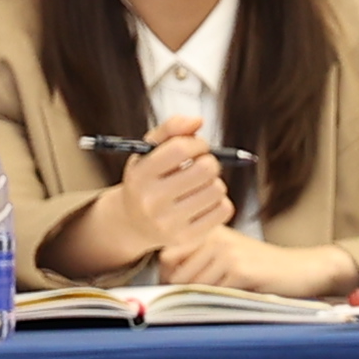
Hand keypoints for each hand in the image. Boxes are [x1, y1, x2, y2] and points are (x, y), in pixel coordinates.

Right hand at [114, 115, 231, 251]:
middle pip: (205, 169)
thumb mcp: (150, 151)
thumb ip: (172, 128)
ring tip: (199, 185)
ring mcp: (168, 223)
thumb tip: (198, 120)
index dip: (197, 143)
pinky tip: (204, 201)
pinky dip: (219, 202)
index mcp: (140, 175)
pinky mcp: (186, 238)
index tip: (197, 147)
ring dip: (214, 182)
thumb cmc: (148, 179)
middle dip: (209, 161)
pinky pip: (224, 210)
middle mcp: (151, 201)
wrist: (134, 222)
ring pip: (217, 189)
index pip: (181, 148)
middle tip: (201, 165)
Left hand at [157, 226, 358, 299]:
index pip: (167, 256)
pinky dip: (219, 303)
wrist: (301, 269)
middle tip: (204, 297)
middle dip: (182, 292)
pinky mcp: (240, 269)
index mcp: (210, 231)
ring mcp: (227, 252)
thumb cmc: (262, 268)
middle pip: (175, 274)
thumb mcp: (227, 256)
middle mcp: (216, 237)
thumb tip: (162, 283)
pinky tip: (237, 297)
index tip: (183, 288)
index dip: (169, 276)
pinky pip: (212, 295)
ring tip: (225, 296)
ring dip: (202, 300)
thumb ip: (197, 262)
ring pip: (191, 287)